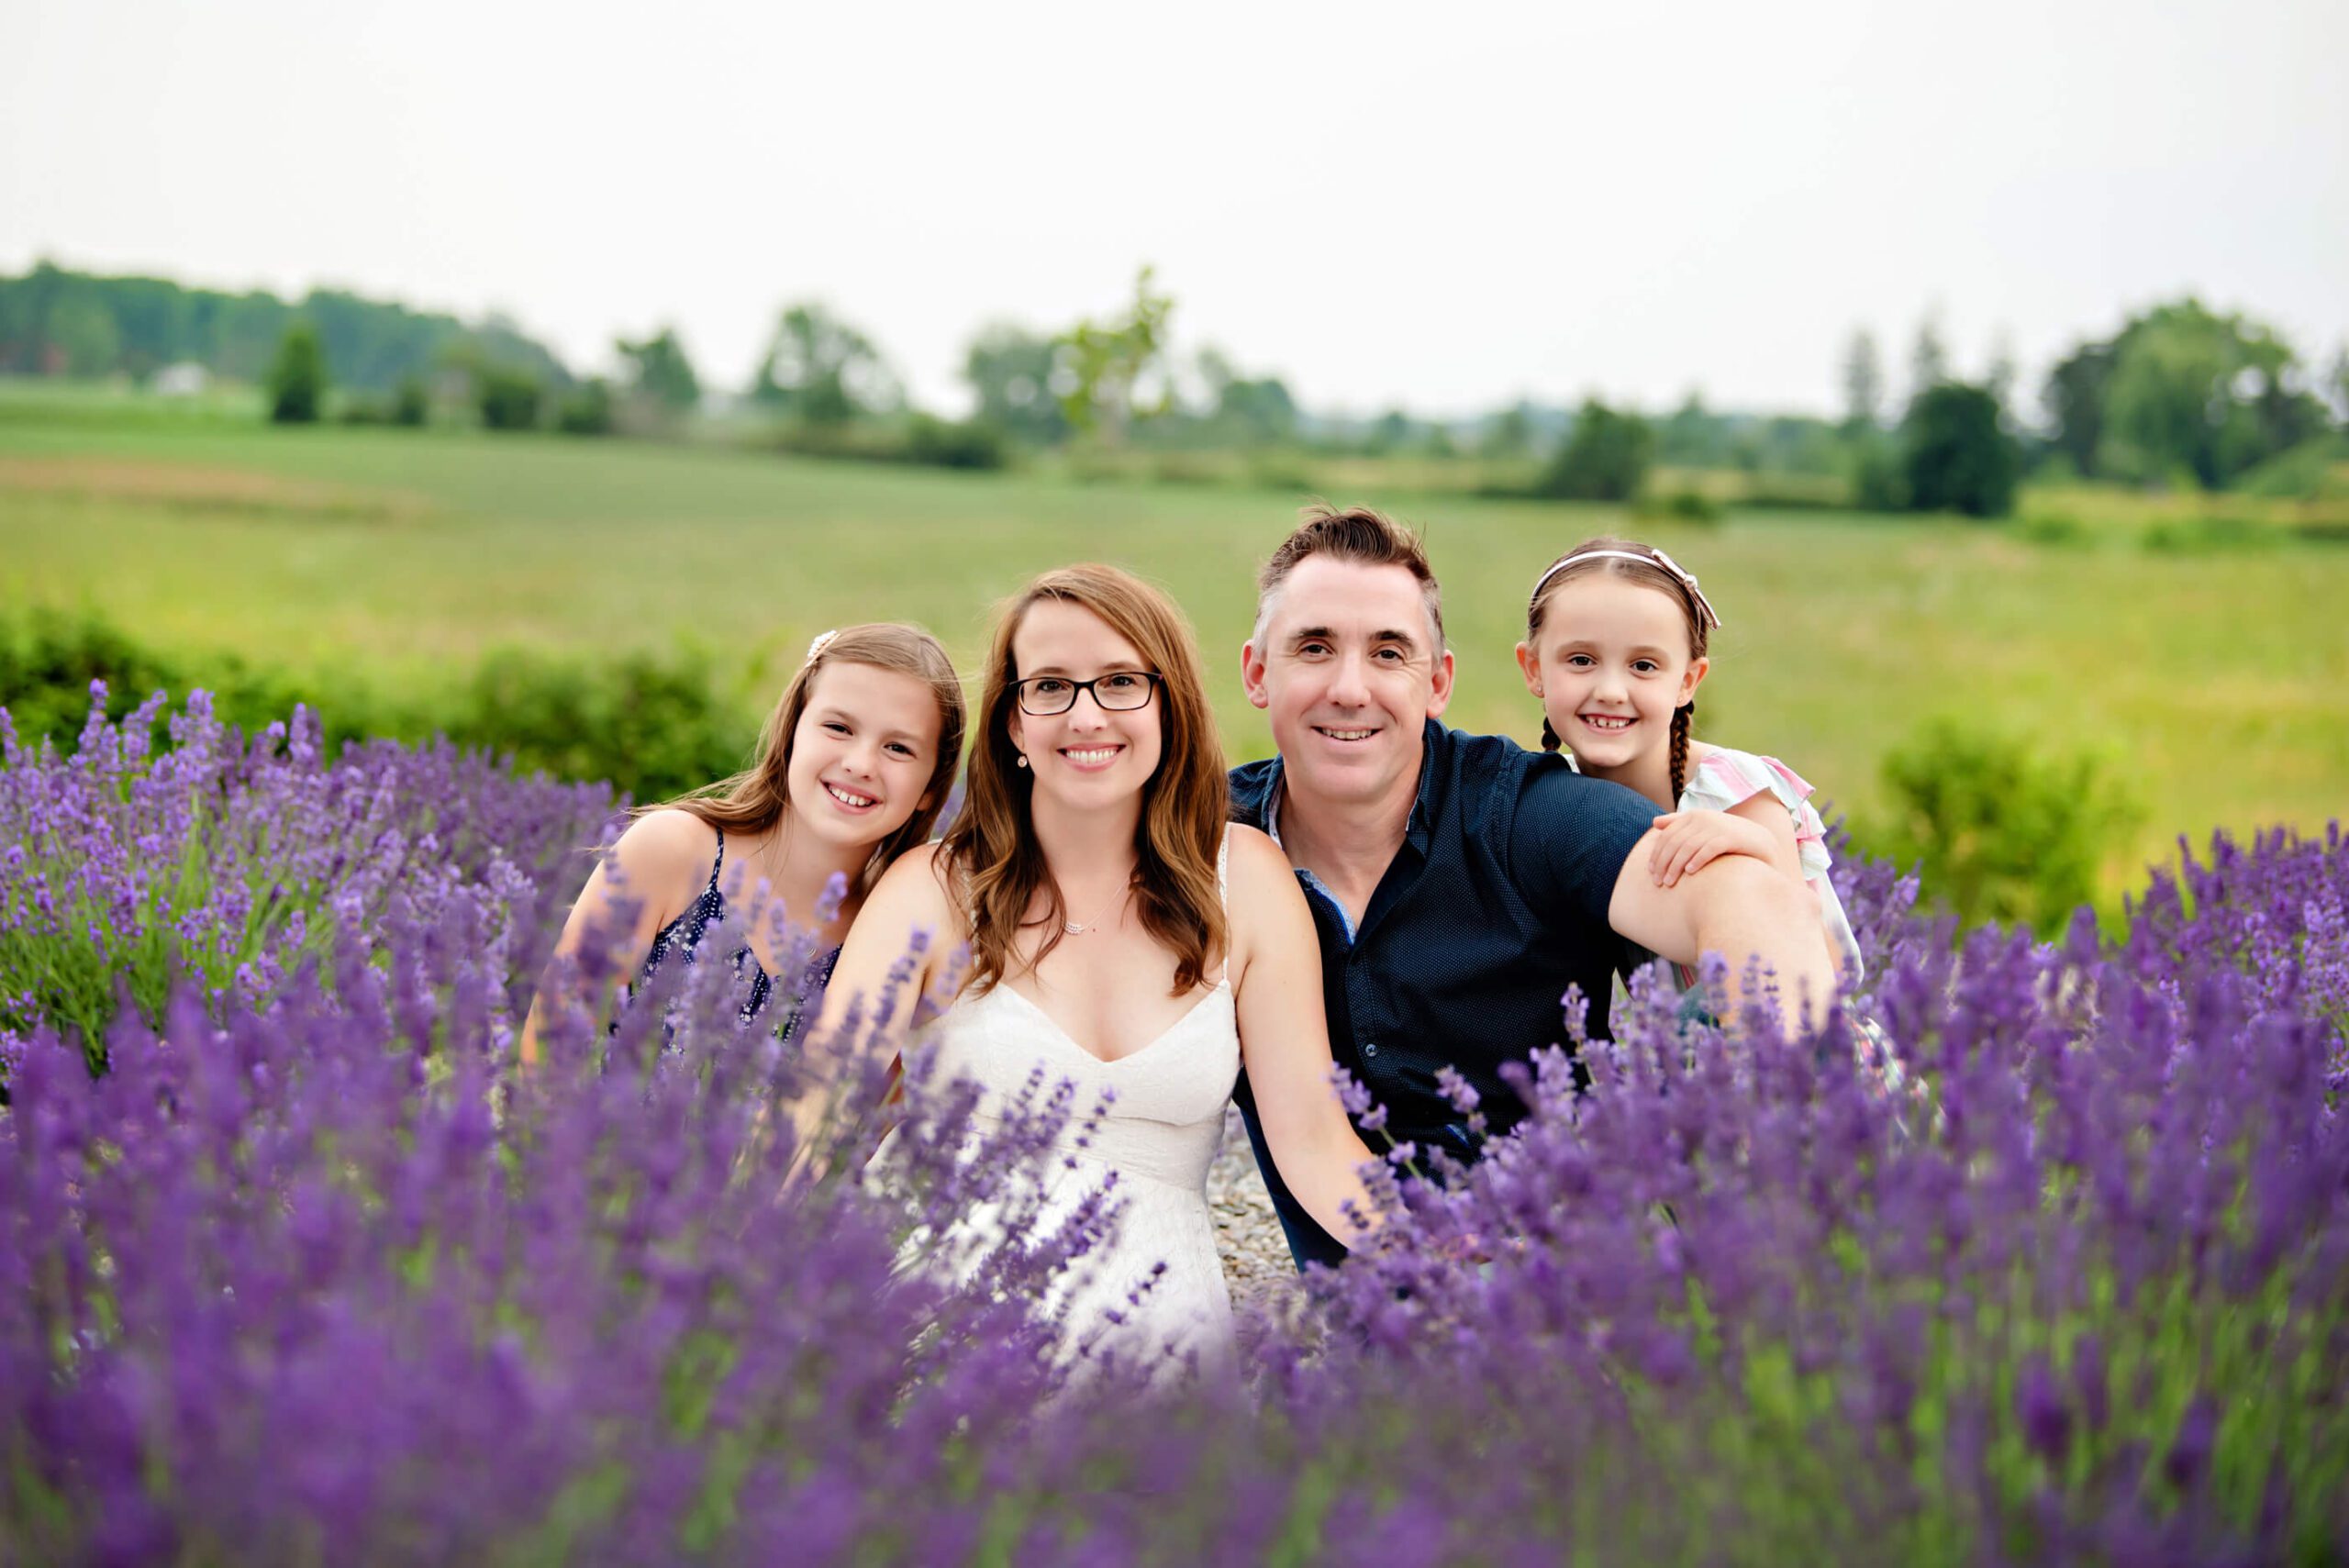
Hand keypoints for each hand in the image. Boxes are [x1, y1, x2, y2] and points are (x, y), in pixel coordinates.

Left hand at [1646, 809, 1777, 887]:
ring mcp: (1718, 826)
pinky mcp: (1731, 837)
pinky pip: (1708, 849)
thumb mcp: (1702, 829)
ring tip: (1670, 883)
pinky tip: (1690, 873)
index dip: (1656, 854)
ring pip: (1688, 847)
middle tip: (1658, 882)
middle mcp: (1704, 818)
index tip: (1651, 873)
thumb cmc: (1726, 839)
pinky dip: (1697, 860)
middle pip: (1674, 842)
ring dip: (1676, 866)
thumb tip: (1654, 822)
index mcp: (1694, 816)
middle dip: (1663, 863)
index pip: (1667, 835)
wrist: (1761, 842)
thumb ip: (1679, 823)